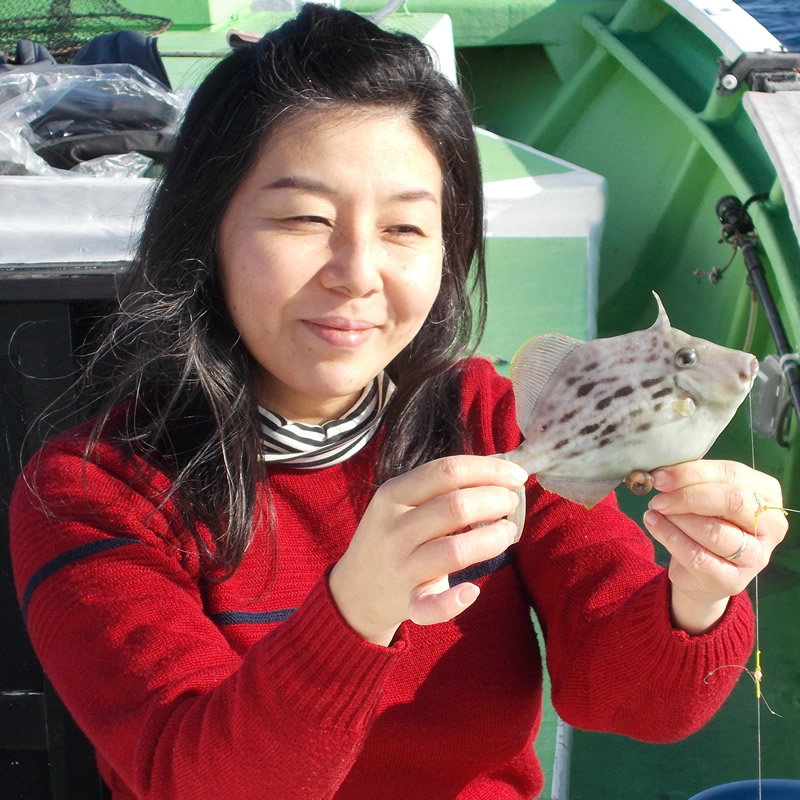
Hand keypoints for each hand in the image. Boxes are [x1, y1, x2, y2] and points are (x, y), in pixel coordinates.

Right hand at [329, 455, 527, 645]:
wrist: (354, 591)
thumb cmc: (393, 538)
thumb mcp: (401, 504)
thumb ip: (440, 489)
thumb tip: (499, 472)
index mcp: (393, 494)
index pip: (447, 471)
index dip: (488, 470)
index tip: (515, 475)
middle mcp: (394, 528)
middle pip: (455, 506)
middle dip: (496, 500)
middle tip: (511, 503)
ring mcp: (400, 567)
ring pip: (454, 550)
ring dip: (492, 539)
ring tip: (507, 533)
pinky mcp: (407, 602)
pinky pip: (432, 606)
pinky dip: (455, 601)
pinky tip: (472, 591)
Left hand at [642, 460, 787, 633]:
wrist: (700, 573)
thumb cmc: (705, 522)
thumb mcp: (704, 496)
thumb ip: (691, 482)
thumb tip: (662, 475)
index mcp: (767, 494)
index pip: (733, 474)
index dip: (693, 473)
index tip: (661, 476)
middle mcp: (771, 526)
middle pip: (732, 502)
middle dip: (687, 497)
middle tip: (658, 497)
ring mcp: (756, 557)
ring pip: (714, 531)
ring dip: (677, 518)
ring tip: (655, 511)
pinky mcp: (733, 581)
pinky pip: (697, 556)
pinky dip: (669, 537)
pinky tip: (653, 524)